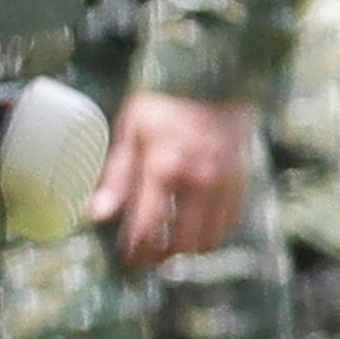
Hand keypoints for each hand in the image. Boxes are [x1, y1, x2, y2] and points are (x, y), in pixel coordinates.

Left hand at [98, 91, 260, 267]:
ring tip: (169, 244)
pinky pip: (230, 224)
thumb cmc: (163, 103)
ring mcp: (225, 182)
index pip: (149, 229)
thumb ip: (116, 178)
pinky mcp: (242, 181)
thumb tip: (96, 215)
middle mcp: (199, 180)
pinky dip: (213, 234)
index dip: (137, 253)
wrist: (214, 77)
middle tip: (147, 255)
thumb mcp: (130, 133)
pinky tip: (196, 230)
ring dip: (187, 248)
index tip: (128, 260)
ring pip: (209, 239)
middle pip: (181, 242)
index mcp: (165, 168)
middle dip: (161, 255)